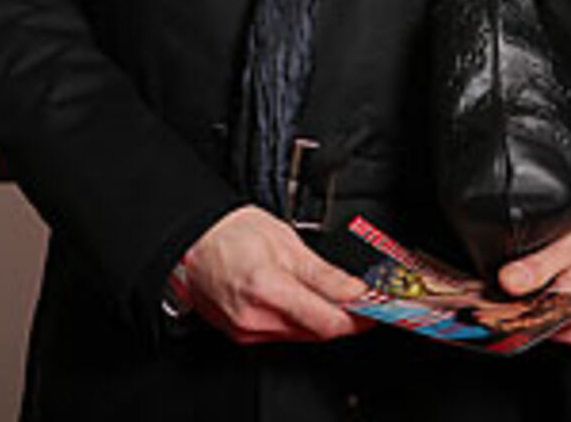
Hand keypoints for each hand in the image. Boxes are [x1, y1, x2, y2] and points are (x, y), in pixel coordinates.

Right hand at [182, 205, 372, 343]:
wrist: (193, 241)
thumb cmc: (232, 234)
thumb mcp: (287, 242)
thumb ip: (324, 273)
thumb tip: (356, 291)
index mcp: (268, 289)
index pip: (327, 322)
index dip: (358, 320)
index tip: (376, 311)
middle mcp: (255, 318)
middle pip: (316, 332)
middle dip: (343, 318)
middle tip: (361, 301)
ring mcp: (246, 331)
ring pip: (301, 335)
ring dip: (321, 320)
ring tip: (335, 298)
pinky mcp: (240, 335)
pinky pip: (281, 335)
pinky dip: (299, 322)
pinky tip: (305, 303)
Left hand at [497, 213, 570, 348]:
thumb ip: (538, 266)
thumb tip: (506, 282)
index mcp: (570, 310)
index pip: (515, 321)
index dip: (493, 307)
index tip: (481, 294)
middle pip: (524, 325)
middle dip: (512, 303)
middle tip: (515, 275)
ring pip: (536, 326)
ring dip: (527, 306)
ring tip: (536, 278)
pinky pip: (551, 326)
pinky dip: (544, 309)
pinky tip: (549, 289)